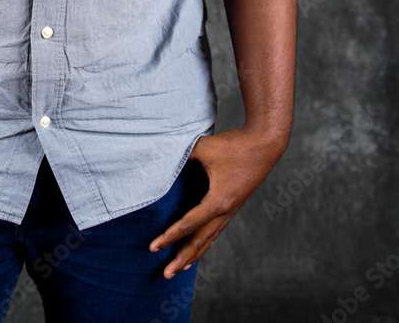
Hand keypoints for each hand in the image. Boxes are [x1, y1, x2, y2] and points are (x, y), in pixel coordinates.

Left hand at [148, 126, 287, 278]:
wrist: (264, 144)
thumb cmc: (235, 145)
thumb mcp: (204, 147)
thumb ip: (182, 154)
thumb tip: (162, 158)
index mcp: (218, 202)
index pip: (188, 225)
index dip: (169, 236)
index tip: (153, 247)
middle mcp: (225, 211)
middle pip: (200, 241)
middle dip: (181, 258)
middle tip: (165, 274)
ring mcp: (231, 210)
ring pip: (210, 238)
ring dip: (194, 254)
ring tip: (180, 268)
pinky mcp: (233, 205)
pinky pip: (216, 229)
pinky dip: (205, 241)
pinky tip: (199, 246)